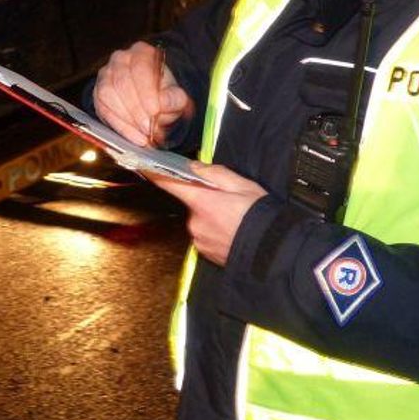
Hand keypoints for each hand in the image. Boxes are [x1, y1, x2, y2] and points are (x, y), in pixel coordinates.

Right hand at [94, 41, 192, 146]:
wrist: (152, 99)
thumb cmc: (164, 93)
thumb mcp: (176, 95)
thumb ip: (174, 98)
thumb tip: (164, 103)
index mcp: (142, 53)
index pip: (141, 68)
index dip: (147, 91)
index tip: (155, 111)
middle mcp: (120, 59)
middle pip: (122, 82)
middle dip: (136, 109)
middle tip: (149, 128)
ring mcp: (106, 75)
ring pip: (108, 95)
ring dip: (126, 118)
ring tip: (143, 134)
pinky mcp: (97, 93)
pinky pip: (102, 109)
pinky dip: (118, 125)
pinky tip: (132, 136)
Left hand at [149, 162, 266, 265]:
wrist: (273, 251)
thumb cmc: (260, 217)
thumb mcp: (242, 185)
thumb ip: (215, 174)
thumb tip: (195, 166)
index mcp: (202, 201)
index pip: (169, 184)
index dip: (155, 174)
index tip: (145, 166)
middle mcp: (195, 222)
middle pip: (192, 203)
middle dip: (206, 200)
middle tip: (230, 201)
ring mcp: (199, 239)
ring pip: (200, 220)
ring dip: (212, 217)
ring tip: (236, 219)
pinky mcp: (205, 253)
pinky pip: (205, 235)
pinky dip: (216, 232)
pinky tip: (233, 231)